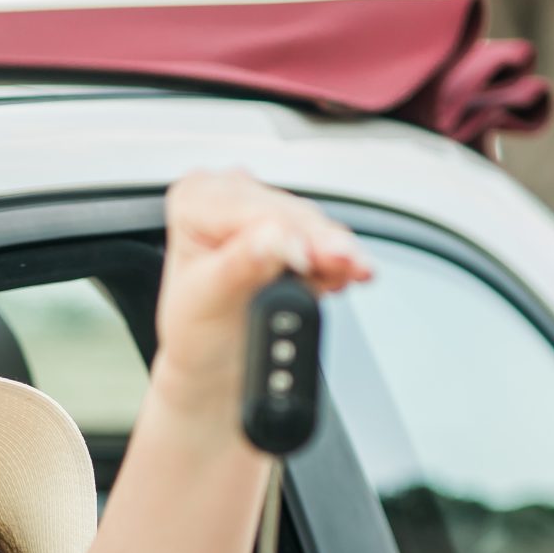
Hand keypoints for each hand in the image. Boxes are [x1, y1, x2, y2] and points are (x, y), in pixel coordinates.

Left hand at [152, 169, 371, 429]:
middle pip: (287, 214)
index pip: (246, 209)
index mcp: (195, 199)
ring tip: (358, 270)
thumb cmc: (197, 328)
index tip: (306, 256)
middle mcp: (229, 194)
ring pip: (311, 226)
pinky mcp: (294, 230)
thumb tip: (274, 240)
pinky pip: (324, 241)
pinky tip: (352, 272)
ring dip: (337, 251)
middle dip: (321, 242)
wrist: (214, 358)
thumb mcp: (206, 299)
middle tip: (352, 263)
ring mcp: (264, 209)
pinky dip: (339, 261)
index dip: (282, 231)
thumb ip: (238, 267)